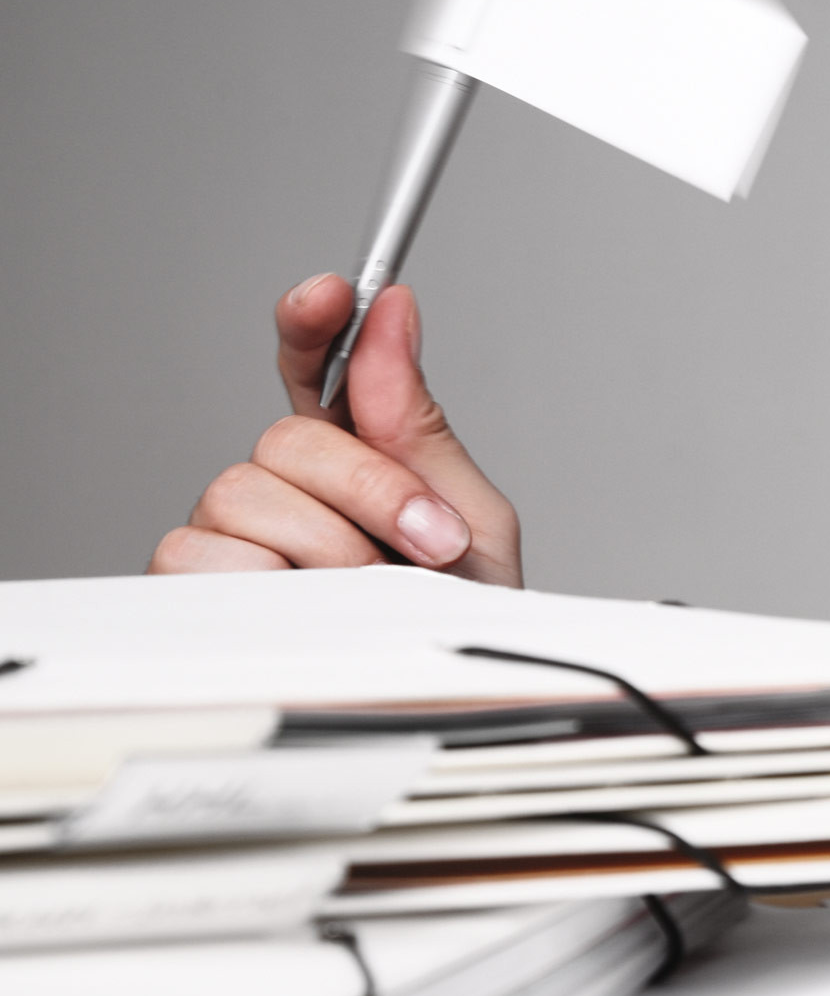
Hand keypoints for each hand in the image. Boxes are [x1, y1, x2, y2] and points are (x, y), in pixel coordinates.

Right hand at [148, 273, 521, 585]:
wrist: (454, 702)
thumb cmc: (463, 617)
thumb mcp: (469, 515)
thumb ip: (420, 419)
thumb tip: (393, 316)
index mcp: (356, 454)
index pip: (315, 370)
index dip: (313, 326)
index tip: (331, 293)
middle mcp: (283, 488)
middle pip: (285, 438)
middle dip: (370, 489)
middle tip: (430, 541)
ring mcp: (234, 534)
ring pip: (242, 494)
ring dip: (330, 549)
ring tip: (375, 592)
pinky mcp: (194, 587)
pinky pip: (205, 553)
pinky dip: (274, 585)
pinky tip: (313, 608)